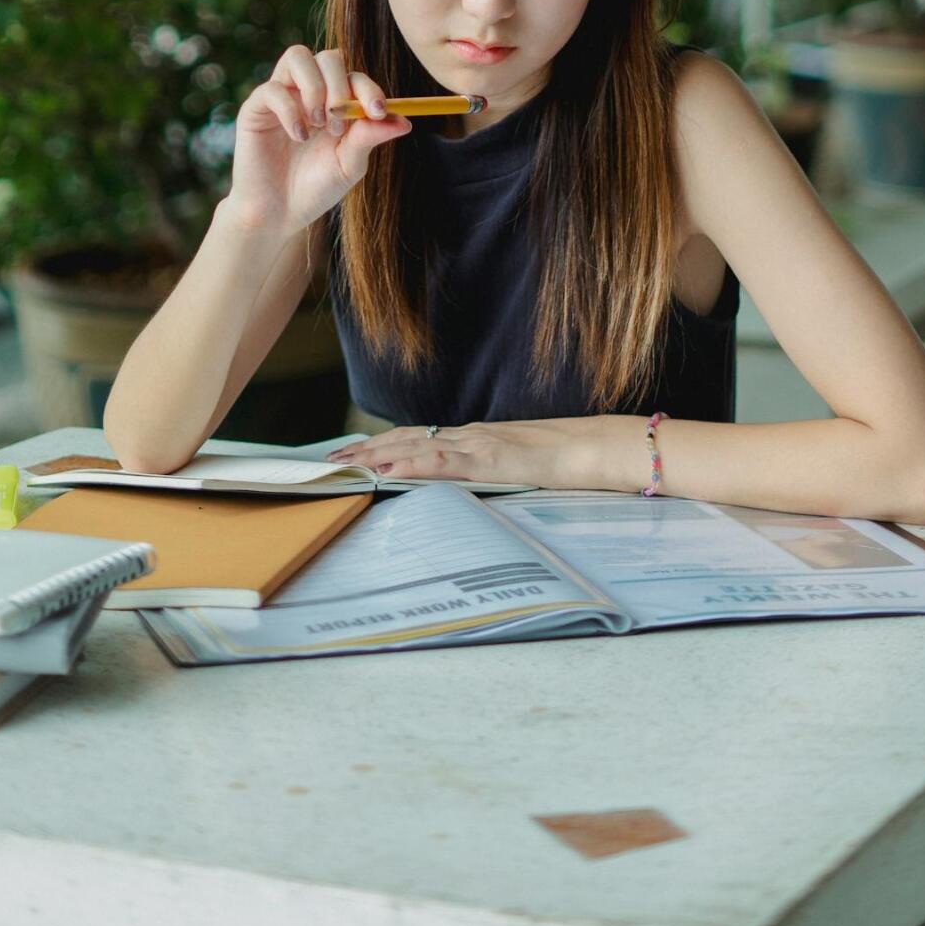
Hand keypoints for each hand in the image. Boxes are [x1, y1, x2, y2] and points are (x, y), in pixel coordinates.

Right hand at [224, 46, 410, 237]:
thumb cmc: (316, 188)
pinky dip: (289, 109)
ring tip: (318, 123)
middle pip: (329, 57)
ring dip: (314, 87)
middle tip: (338, 124)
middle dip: (339, 85)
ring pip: (297, 56)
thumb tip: (405, 121)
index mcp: (336, 102)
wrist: (278, 214)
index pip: (355, 77)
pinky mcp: (256, 107)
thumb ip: (370, 138)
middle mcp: (310, 91)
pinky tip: (298, 136)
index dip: (369, 89)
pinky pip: (272, 88)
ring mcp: (283, 95)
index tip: (377, 112)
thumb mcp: (349, 165)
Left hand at [327, 418, 615, 490]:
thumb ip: (491, 472)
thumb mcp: (519, 467)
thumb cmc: (565, 460)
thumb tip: (466, 488)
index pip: (419, 437)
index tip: (351, 453)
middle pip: (407, 438)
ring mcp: (479, 445)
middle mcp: (471, 436)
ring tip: (346, 464)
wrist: (595, 447)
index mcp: (476, 439)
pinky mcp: (491, 460)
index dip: (383, 443)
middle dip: (366, 449)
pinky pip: (444, 462)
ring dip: (378, 455)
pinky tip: (389, 471)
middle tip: (328, 460)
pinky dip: (412, 465)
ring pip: (417, 446)